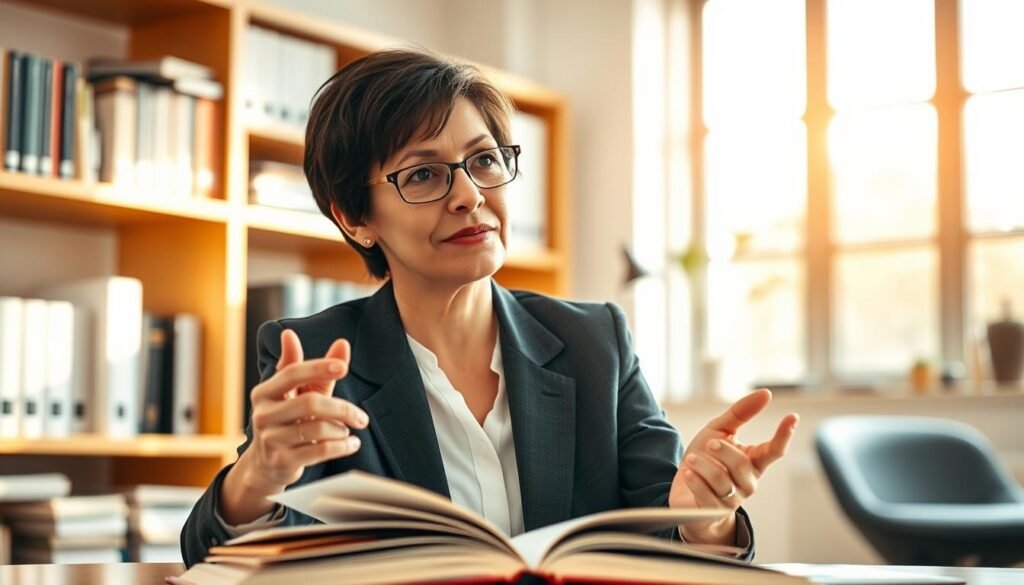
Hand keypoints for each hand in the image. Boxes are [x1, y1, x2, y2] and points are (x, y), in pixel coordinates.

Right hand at [241, 328, 368, 494]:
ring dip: (341, 429)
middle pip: (310, 402)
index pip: (292, 373)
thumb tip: (343, 342)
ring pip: (318, 428)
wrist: (268, 463)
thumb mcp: (301, 393)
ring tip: (349, 431)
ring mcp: (271, 439)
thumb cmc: (290, 419)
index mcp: (264, 392)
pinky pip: (320, 450)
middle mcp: (263, 414)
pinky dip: (342, 446)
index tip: (343, 367)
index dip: (318, 367)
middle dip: (343, 409)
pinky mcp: (282, 461)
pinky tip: (352, 444)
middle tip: (362, 417)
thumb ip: (320, 370)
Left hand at [669, 388, 797, 544]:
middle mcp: (748, 482)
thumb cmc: (705, 458)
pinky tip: (688, 473)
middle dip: (724, 451)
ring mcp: (733, 499)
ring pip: (722, 481)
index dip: (784, 435)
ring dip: (703, 466)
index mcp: (754, 461)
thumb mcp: (719, 430)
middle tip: (709, 443)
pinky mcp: (715, 511)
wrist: (684, 493)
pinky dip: (695, 481)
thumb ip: (740, 413)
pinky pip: (707, 495)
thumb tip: (765, 394)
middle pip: (741, 465)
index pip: (774, 450)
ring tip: (691, 459)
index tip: (792, 417)